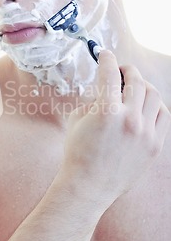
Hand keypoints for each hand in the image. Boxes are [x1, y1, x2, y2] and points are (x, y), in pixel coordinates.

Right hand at [62, 50, 170, 202]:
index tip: (104, 54)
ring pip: (154, 95)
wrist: (89, 186)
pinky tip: (145, 104)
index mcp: (106, 112)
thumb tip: (104, 85)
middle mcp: (130, 120)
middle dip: (127, 69)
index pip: (110, 73)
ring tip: (133, 86)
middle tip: (120, 69)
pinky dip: (155, 104)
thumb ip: (92, 99)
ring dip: (143, 85)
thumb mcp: (78, 119)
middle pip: (136, 81)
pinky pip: (162, 114)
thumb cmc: (78, 153)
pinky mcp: (155, 145)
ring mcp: (145, 133)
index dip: (107, 59)